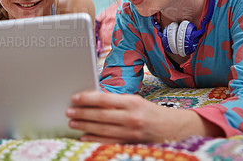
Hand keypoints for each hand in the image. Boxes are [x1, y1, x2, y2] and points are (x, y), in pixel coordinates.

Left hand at [66, 91, 220, 143]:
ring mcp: (131, 133)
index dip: (87, 98)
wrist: (173, 129)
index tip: (75, 98)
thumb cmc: (150, 112)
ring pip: (102, 129)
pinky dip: (94, 139)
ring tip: (72, 121)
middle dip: (82, 113)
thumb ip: (116, 100)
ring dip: (84, 126)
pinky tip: (84, 136)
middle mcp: (132, 118)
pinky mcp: (130, 144)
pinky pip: (108, 142)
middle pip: (101, 115)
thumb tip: (93, 98)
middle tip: (69, 111)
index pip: (105, 99)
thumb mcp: (136, 100)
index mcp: (133, 103)